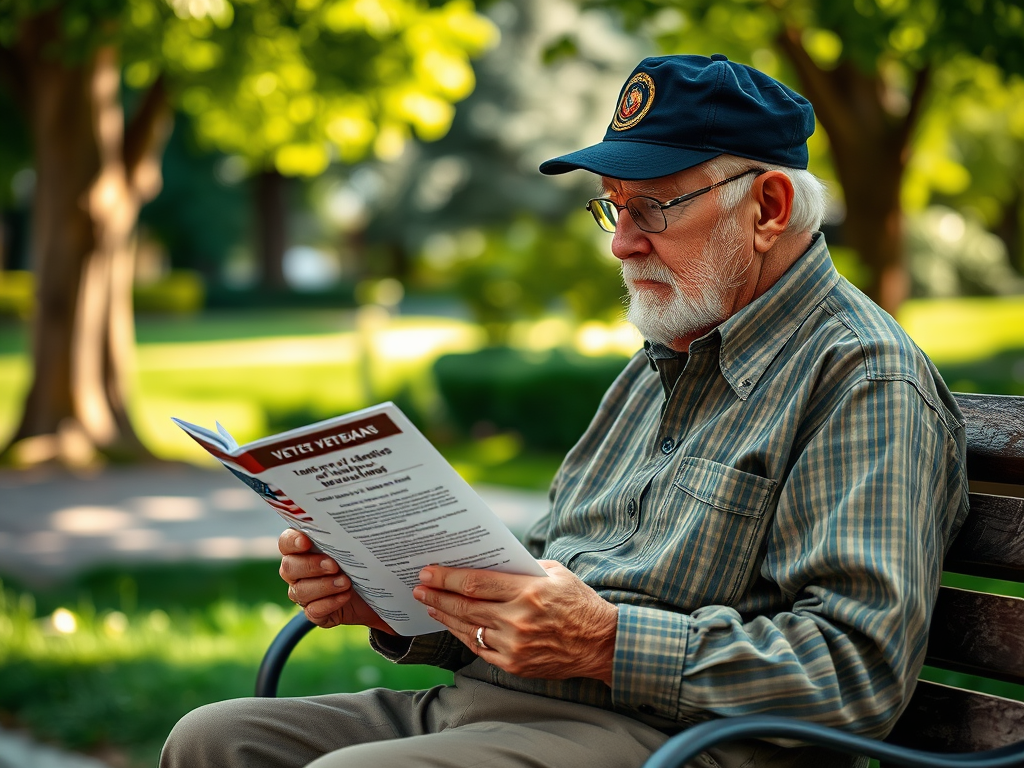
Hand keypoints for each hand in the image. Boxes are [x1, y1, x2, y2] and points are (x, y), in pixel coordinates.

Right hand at [278, 530, 394, 633]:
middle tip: (334, 565)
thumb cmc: (361, 560)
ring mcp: (303, 593)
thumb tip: (360, 520)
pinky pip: (313, 611)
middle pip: (289, 568)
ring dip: (324, 586)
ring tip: (346, 582)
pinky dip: (329, 603)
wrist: (375, 591)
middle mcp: (296, 570)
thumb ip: (347, 534)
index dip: (292, 542)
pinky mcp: (314, 612)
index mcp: (301, 548)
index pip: (286, 542)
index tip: (306, 542)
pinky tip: (345, 596)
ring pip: (300, 591)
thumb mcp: (356, 545)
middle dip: (311, 566)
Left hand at [412, 560, 617, 684]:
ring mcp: (515, 646)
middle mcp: (518, 620)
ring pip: (468, 629)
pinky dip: (463, 635)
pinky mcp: (515, 665)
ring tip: (431, 605)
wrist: (601, 643)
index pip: (475, 583)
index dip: (447, 577)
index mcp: (528, 591)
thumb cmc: (578, 601)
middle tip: (419, 588)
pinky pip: (480, 648)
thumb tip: (486, 561)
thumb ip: (521, 568)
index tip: (428, 572)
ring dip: (445, 616)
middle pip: (465, 606)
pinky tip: (453, 625)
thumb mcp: (555, 573)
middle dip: (437, 595)